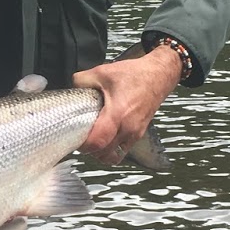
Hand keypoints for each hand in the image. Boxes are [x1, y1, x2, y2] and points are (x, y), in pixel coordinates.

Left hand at [72, 45, 183, 164]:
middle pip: (103, 154)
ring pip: (113, 157)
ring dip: (100, 153)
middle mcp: (128, 128)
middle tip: (81, 138)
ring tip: (93, 140)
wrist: (158, 76)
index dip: (83, 145)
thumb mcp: (102, 72)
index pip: (97, 142)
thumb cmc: (134, 75)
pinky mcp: (138, 135)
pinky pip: (122, 151)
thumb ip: (81, 80)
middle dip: (89, 150)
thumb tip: (71, 88)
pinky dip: (111, 151)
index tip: (76, 137)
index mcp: (118, 113)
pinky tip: (105, 139)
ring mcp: (135, 134)